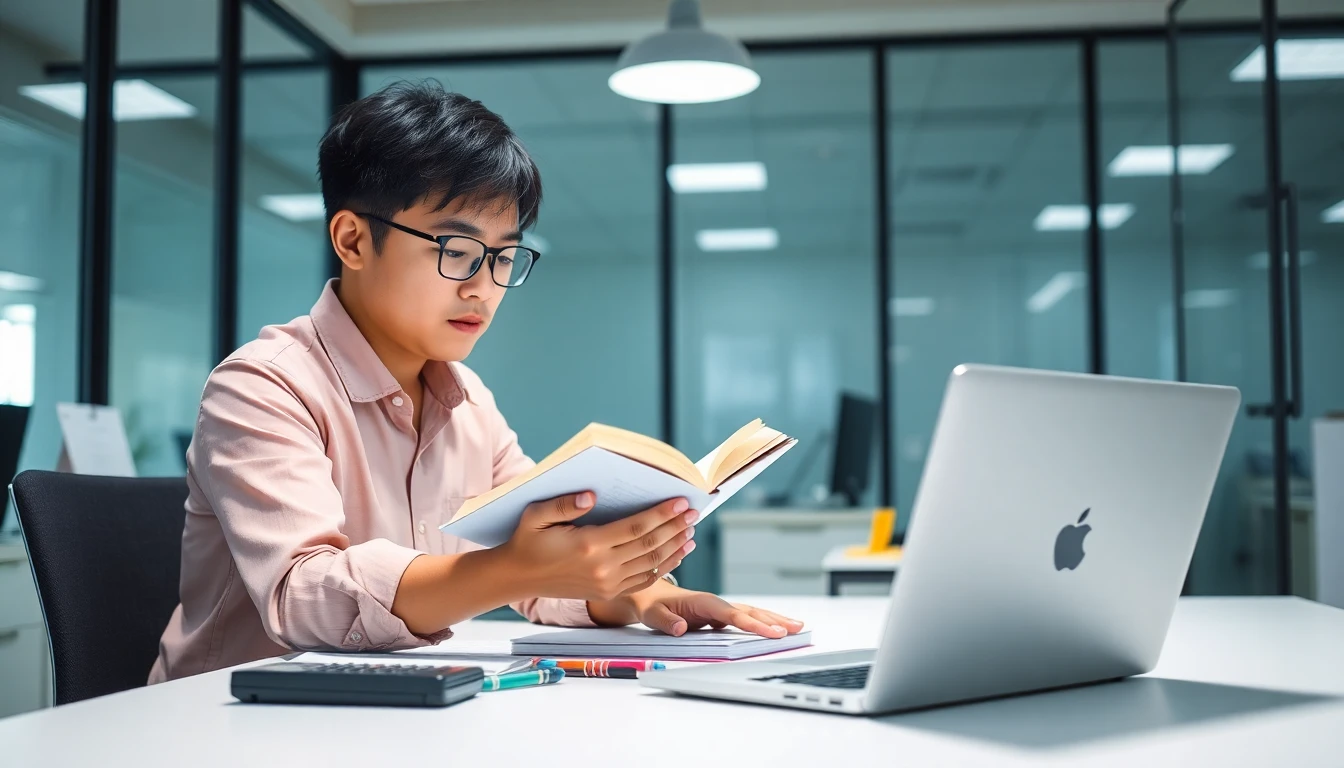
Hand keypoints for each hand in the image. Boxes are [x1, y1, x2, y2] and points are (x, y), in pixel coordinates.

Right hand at [499, 491, 697, 602]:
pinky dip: (665, 566)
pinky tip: (677, 553)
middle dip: (675, 527)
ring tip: (691, 530)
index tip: (681, 501)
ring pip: (651, 563)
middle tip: (694, 511)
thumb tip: (592, 496)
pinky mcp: (608, 592)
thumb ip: (565, 504)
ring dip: (675, 546)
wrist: (518, 577)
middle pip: (649, 545)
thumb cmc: (526, 540)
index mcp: (588, 545)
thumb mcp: (536, 515)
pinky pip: (644, 580)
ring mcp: (607, 583)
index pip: (635, 528)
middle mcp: (602, 567)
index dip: (661, 514)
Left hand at [635, 588, 804, 638]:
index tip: (773, 632)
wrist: (648, 596)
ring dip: (773, 619)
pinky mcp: (719, 617)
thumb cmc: (651, 605)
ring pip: (751, 613)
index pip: (732, 615)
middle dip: (773, 620)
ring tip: (797, 627)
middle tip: (797, 629)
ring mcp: (719, 610)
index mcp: (702, 602)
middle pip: (749, 611)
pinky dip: (763, 623)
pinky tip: (777, 629)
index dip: (753, 624)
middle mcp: (715, 604)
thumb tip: (680, 628)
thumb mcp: (651, 614)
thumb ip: (665, 621)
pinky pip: (745, 620)